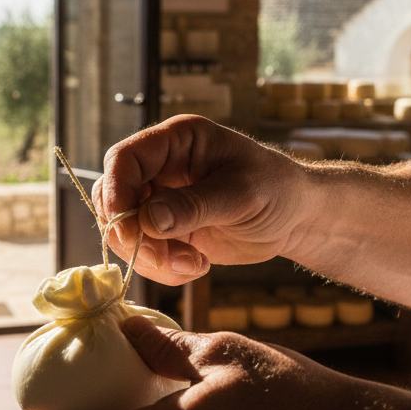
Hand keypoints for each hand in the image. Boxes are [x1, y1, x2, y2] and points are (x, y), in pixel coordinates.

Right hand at [92, 114, 308, 284]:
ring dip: (151, 257)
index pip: (123, 160)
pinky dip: (163, 268)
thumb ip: (194, 206)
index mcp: (177, 141)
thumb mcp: (242, 195)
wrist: (296, 218)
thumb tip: (147, 219)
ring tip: (193, 265)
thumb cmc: (277, 190)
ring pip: (124, 231)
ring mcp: (160, 199)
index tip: (129, 230)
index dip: (116, 194)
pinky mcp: (166, 229)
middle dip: (134, 235)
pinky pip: (144, 251)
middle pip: (114, 198)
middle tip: (165, 258)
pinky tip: (197, 266)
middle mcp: (161, 167)